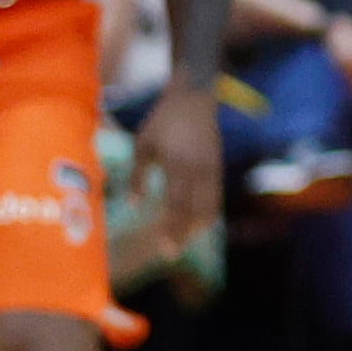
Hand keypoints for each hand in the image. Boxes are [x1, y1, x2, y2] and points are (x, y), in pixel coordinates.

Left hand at [133, 81, 223, 253]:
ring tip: (181, 242)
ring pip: (210, 208)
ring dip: (196, 229)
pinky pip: (215, 199)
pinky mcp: (218, 168)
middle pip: (196, 212)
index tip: (164, 249)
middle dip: (184, 236)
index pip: (178, 205)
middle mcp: (199, 170)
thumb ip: (137, 176)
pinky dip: (206, 216)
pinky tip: (193, 224)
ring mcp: (212, 169)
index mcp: (179, 163)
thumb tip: (133, 206)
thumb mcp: (143, 144)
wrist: (193, 97)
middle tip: (170, 253)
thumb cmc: (163, 120)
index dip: (172, 229)